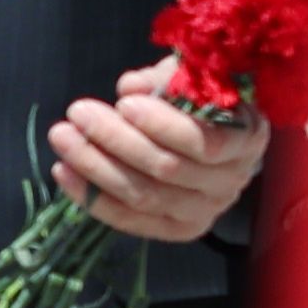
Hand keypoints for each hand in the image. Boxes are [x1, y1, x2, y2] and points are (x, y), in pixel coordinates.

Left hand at [47, 63, 271, 242]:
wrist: (212, 135)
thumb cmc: (200, 98)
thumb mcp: (188, 78)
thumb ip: (162, 81)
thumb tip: (130, 87)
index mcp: (245, 140)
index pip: (203, 142)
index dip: (161, 125)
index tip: (123, 103)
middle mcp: (231, 181)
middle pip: (167, 169)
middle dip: (115, 139)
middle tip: (77, 113)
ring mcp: (205, 211)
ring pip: (144, 196)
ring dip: (96, 167)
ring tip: (62, 138)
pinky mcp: (177, 230)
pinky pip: (131, 220)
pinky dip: (93, 198)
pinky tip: (63, 173)